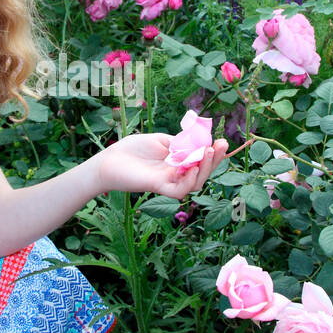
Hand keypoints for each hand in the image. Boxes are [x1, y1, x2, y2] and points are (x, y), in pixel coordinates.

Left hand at [95, 133, 229, 199]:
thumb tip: (199, 142)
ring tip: (208, 152)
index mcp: (178, 163)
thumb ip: (180, 142)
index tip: (222, 141)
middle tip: (222, 145)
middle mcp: (176, 175)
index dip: (213, 153)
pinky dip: (189, 182)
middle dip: (215, 160)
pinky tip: (193, 168)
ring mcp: (168, 182)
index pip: (201, 161)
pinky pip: (179, 192)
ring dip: (205, 169)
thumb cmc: (132, 149)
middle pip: (202, 173)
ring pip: (195, 183)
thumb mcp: (160, 140)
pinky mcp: (157, 187)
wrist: (110, 160)